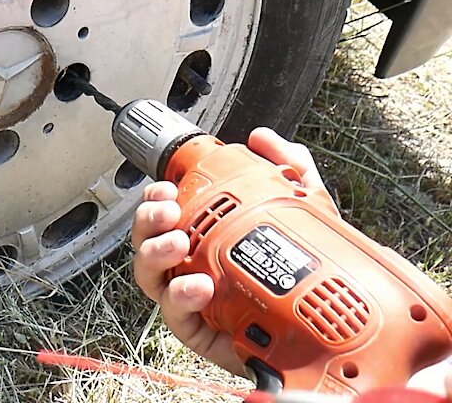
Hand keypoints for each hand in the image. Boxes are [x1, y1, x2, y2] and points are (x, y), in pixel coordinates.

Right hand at [130, 127, 323, 377]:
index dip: (155, 198)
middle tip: (169, 212)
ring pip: (150, 277)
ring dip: (156, 255)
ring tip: (178, 244)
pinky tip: (198, 285)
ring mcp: (189, 301)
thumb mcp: (301, 216)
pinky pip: (176, 316)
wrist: (323, 331)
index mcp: (202, 239)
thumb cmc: (301, 276)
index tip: (167, 187)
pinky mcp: (199, 331)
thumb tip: (263, 138)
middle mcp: (187, 266)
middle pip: (146, 241)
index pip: (164, 213)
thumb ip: (288, 171)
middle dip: (148, 222)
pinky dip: (180, 299)